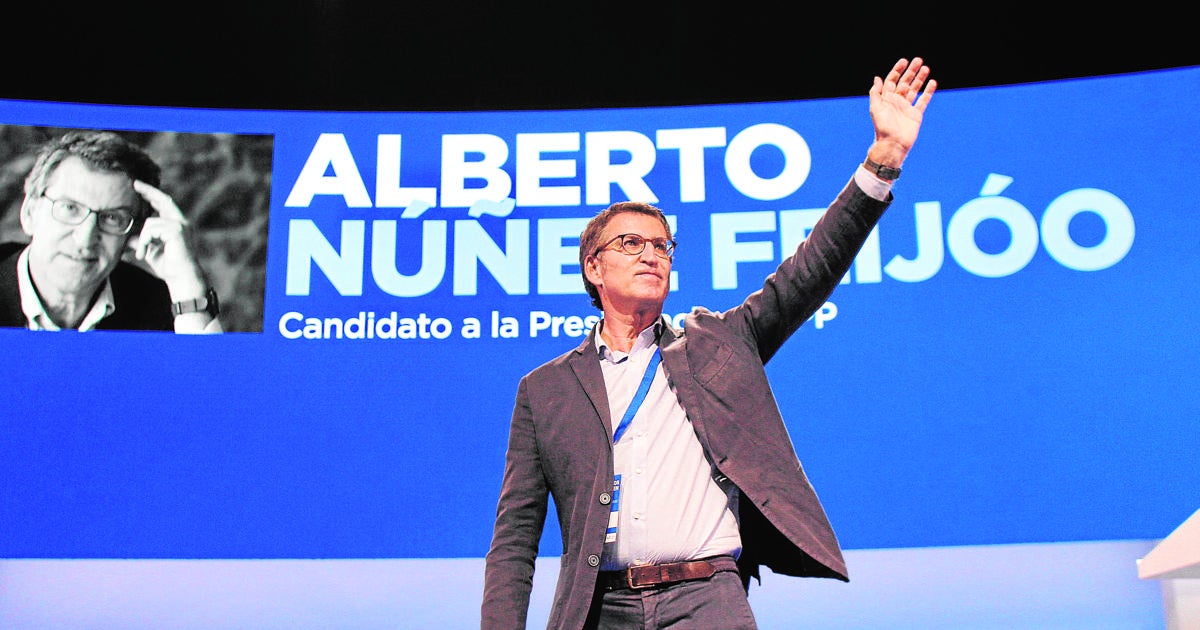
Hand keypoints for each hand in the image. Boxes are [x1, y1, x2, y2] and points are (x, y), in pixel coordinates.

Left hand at [130, 180, 207, 299]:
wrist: (182, 279)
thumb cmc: (169, 267)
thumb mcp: (150, 251)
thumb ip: (140, 241)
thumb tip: (126, 235)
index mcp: (176, 225)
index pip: (164, 204)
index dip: (152, 195)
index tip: (139, 187)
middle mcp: (181, 222)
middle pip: (163, 200)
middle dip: (148, 191)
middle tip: (134, 184)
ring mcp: (180, 225)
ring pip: (150, 223)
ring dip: (141, 239)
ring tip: (140, 254)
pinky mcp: (177, 231)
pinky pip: (151, 230)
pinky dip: (144, 242)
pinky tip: (143, 254)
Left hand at [867, 57, 935, 166]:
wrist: (893, 144)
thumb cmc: (882, 128)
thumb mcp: (876, 109)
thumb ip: (876, 93)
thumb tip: (877, 78)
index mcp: (886, 99)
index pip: (892, 80)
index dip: (897, 70)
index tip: (904, 61)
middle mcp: (897, 101)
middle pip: (905, 82)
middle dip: (911, 71)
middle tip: (918, 60)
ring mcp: (907, 107)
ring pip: (915, 89)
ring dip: (920, 79)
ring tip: (926, 68)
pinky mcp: (916, 114)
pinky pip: (923, 100)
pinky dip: (928, 92)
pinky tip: (932, 82)